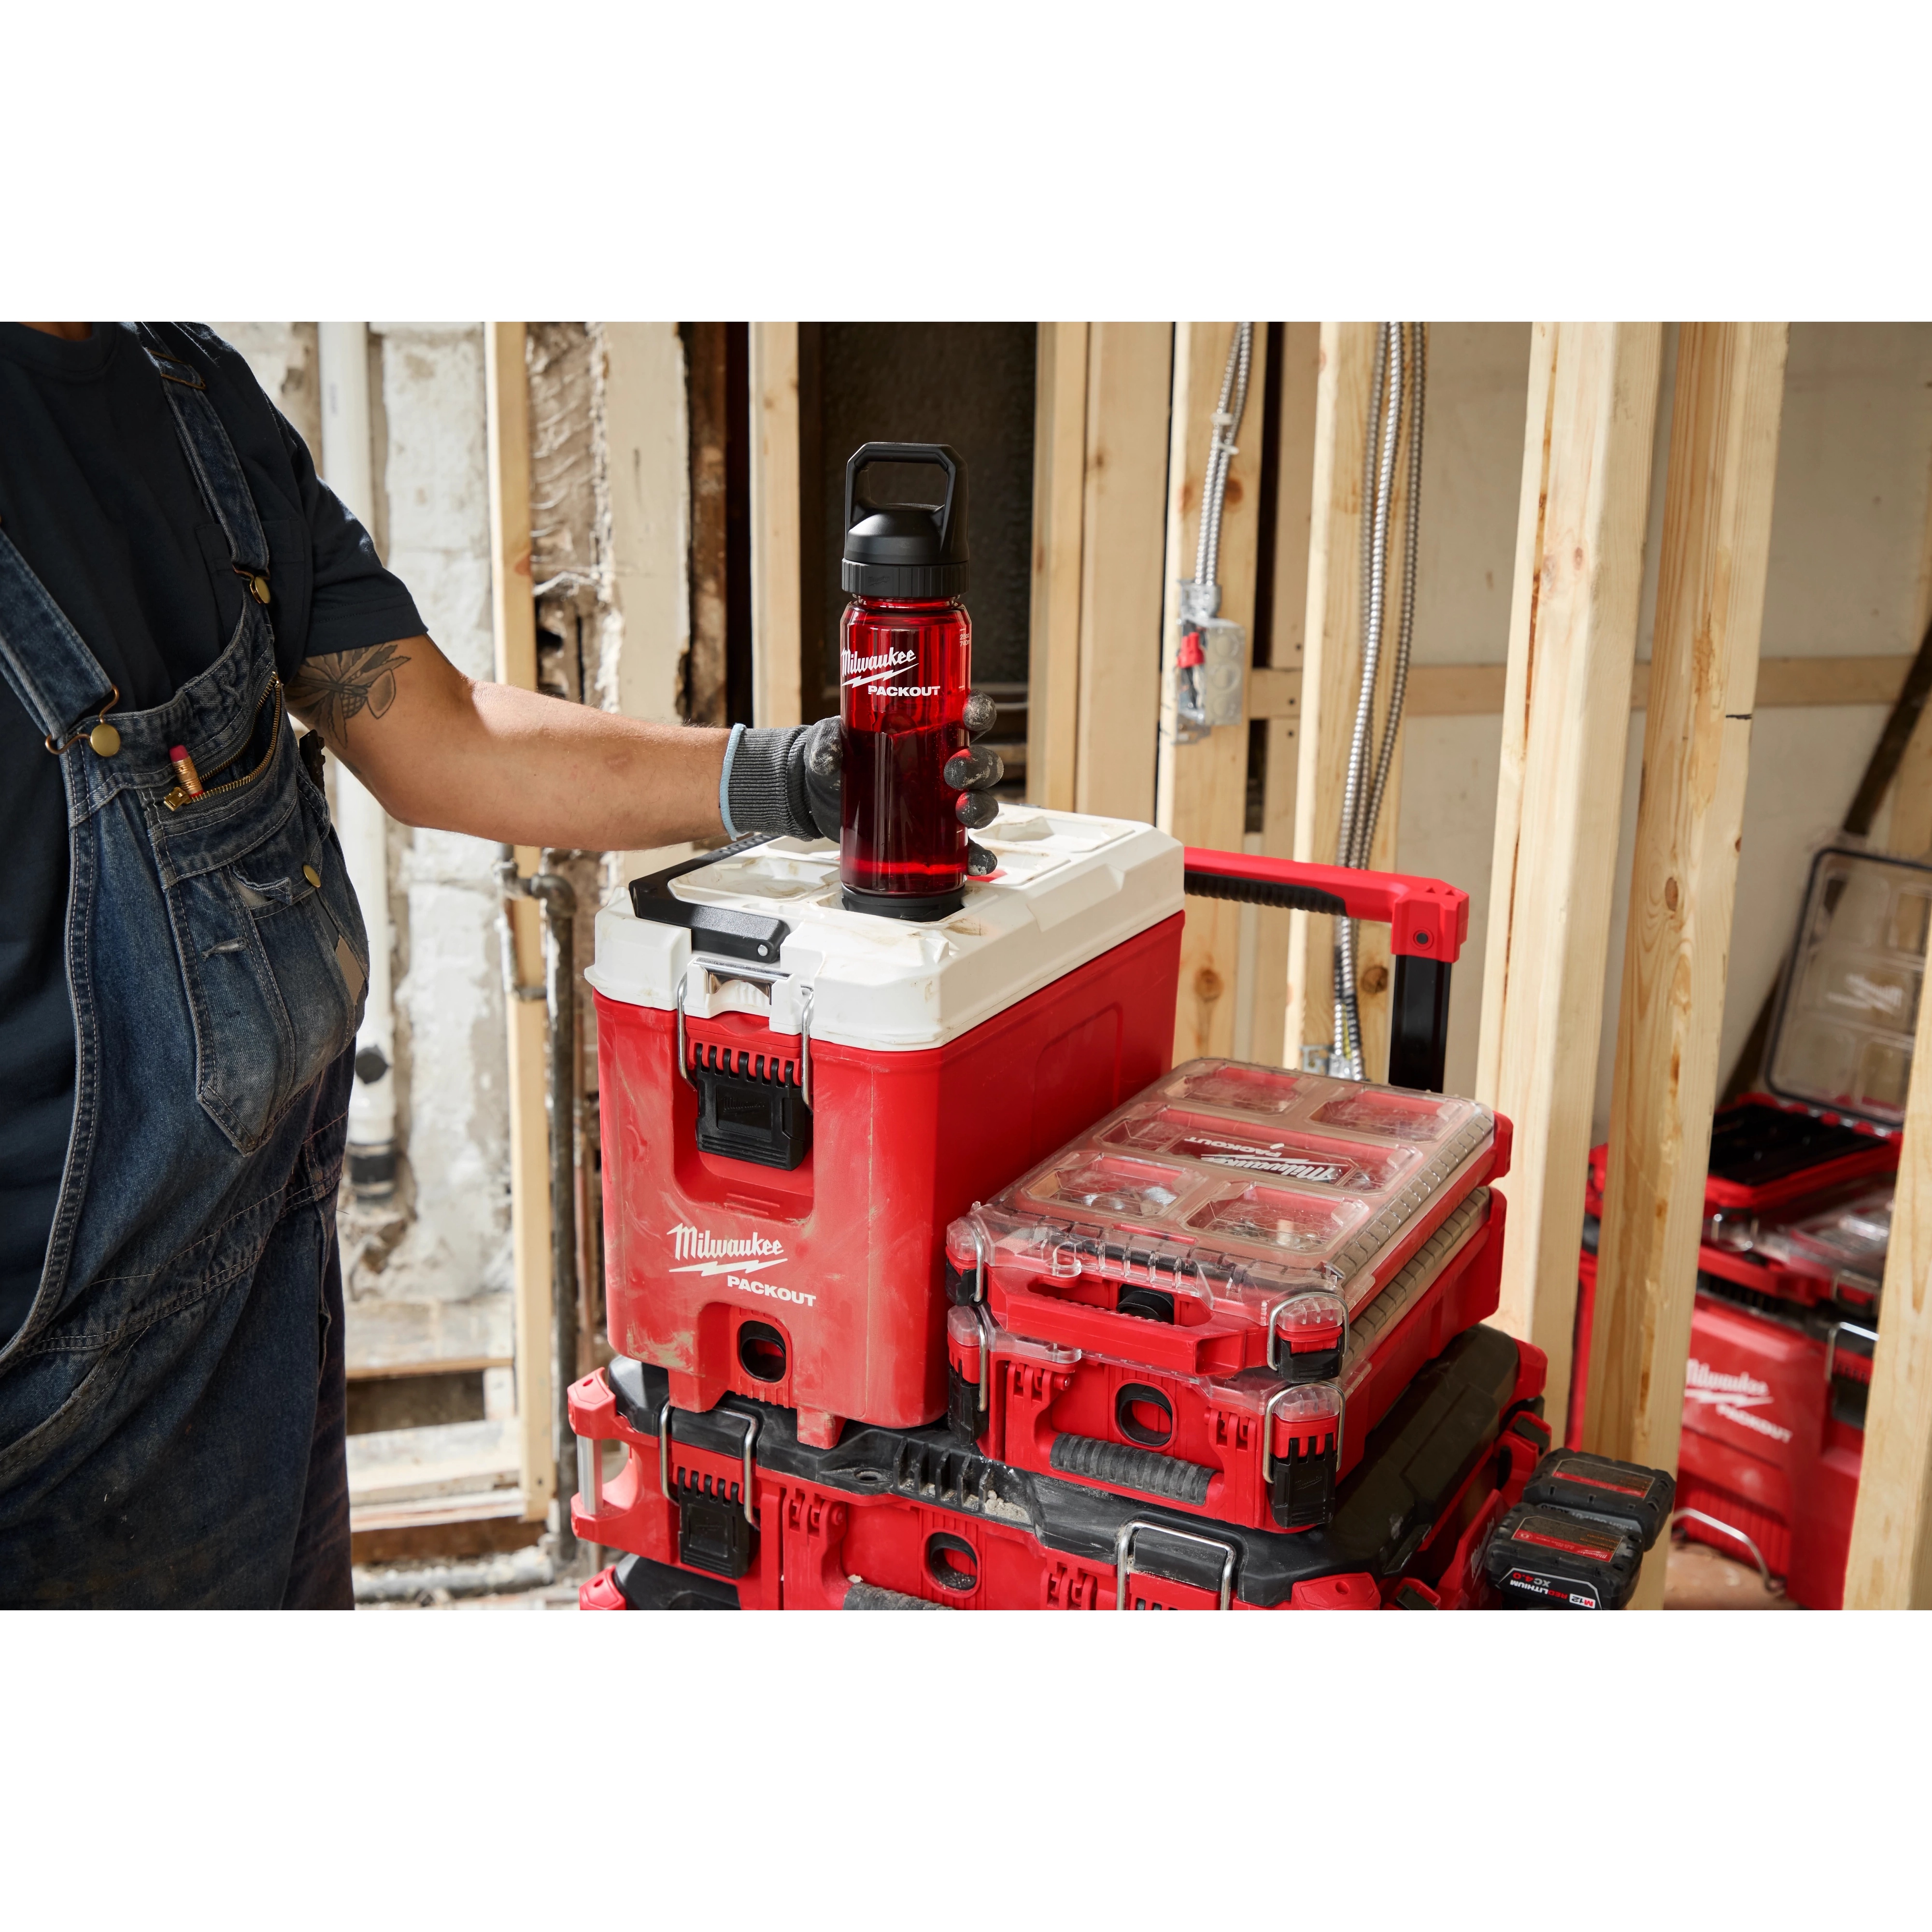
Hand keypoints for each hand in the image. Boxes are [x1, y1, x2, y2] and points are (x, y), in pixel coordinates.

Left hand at [733, 696, 1005, 856]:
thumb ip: (826, 743)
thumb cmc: (838, 759)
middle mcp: (946, 765)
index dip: (979, 713)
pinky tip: (976, 862)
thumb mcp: (828, 743)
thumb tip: (827, 755)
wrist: (820, 797)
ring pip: (982, 802)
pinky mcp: (936, 836)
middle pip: (982, 764)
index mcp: (932, 731)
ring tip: (963, 812)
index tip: (972, 715)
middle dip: (978, 767)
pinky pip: (967, 847)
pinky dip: (978, 856)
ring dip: (981, 807)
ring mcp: (943, 802)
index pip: (968, 717)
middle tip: (954, 774)